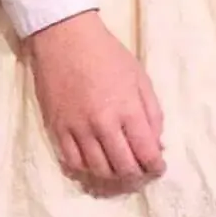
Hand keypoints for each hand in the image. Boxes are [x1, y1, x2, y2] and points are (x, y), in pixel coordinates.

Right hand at [27, 10, 164, 186]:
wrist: (65, 38)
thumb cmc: (107, 54)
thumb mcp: (140, 78)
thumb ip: (152, 113)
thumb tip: (157, 145)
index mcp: (127, 108)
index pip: (146, 152)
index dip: (156, 167)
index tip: (158, 168)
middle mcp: (102, 123)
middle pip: (123, 167)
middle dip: (137, 176)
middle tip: (141, 174)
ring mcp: (77, 128)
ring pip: (98, 170)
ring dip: (114, 178)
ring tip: (120, 173)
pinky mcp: (57, 129)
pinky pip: (73, 162)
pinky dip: (87, 170)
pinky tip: (96, 165)